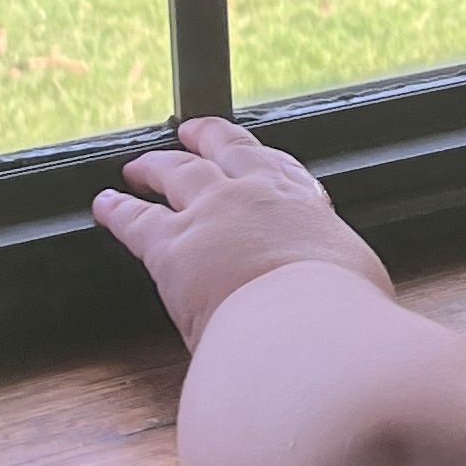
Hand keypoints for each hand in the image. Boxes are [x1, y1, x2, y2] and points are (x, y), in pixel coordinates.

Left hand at [96, 116, 392, 350]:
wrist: (306, 333)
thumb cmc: (342, 323)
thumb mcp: (361, 291)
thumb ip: (346, 286)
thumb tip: (352, 307)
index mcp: (306, 209)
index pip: (281, 171)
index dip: (260, 160)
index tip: (251, 155)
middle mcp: (257, 197)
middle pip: (226, 152)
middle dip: (207, 139)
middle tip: (193, 132)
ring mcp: (212, 215)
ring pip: (176, 174)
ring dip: (155, 166)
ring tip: (139, 166)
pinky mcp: (171, 246)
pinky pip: (135, 220)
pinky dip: (117, 210)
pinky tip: (104, 204)